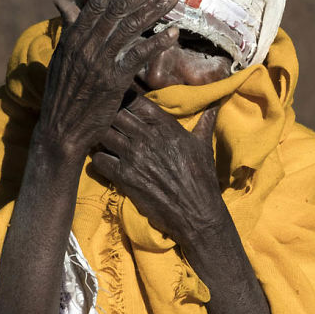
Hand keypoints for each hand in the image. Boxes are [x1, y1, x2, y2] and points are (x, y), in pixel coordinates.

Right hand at [36, 0, 179, 162]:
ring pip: (130, 27)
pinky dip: (156, 43)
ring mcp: (98, 63)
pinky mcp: (112, 82)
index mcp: (73, 37)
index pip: (97, 1)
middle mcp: (85, 46)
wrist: (60, 130)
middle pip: (117, 9)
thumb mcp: (61, 57)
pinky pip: (137, 57)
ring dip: (154, 9)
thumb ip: (68, 28)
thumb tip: (61, 2)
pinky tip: (173, 33)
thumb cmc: (63, 94)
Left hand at [91, 96, 227, 246]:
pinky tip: (105, 163)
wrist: (197, 213)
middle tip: (106, 124)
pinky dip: (98, 161)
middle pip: (113, 114)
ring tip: (103, 142)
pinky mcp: (124, 177)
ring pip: (102, 134)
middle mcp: (146, 137)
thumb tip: (216, 101)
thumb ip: (206, 119)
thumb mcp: (204, 145)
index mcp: (165, 126)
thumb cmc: (202, 178)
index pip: (134, 100)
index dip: (124, 100)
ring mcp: (133, 157)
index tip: (121, 105)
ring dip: (100, 137)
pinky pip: (98, 160)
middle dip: (108, 117)